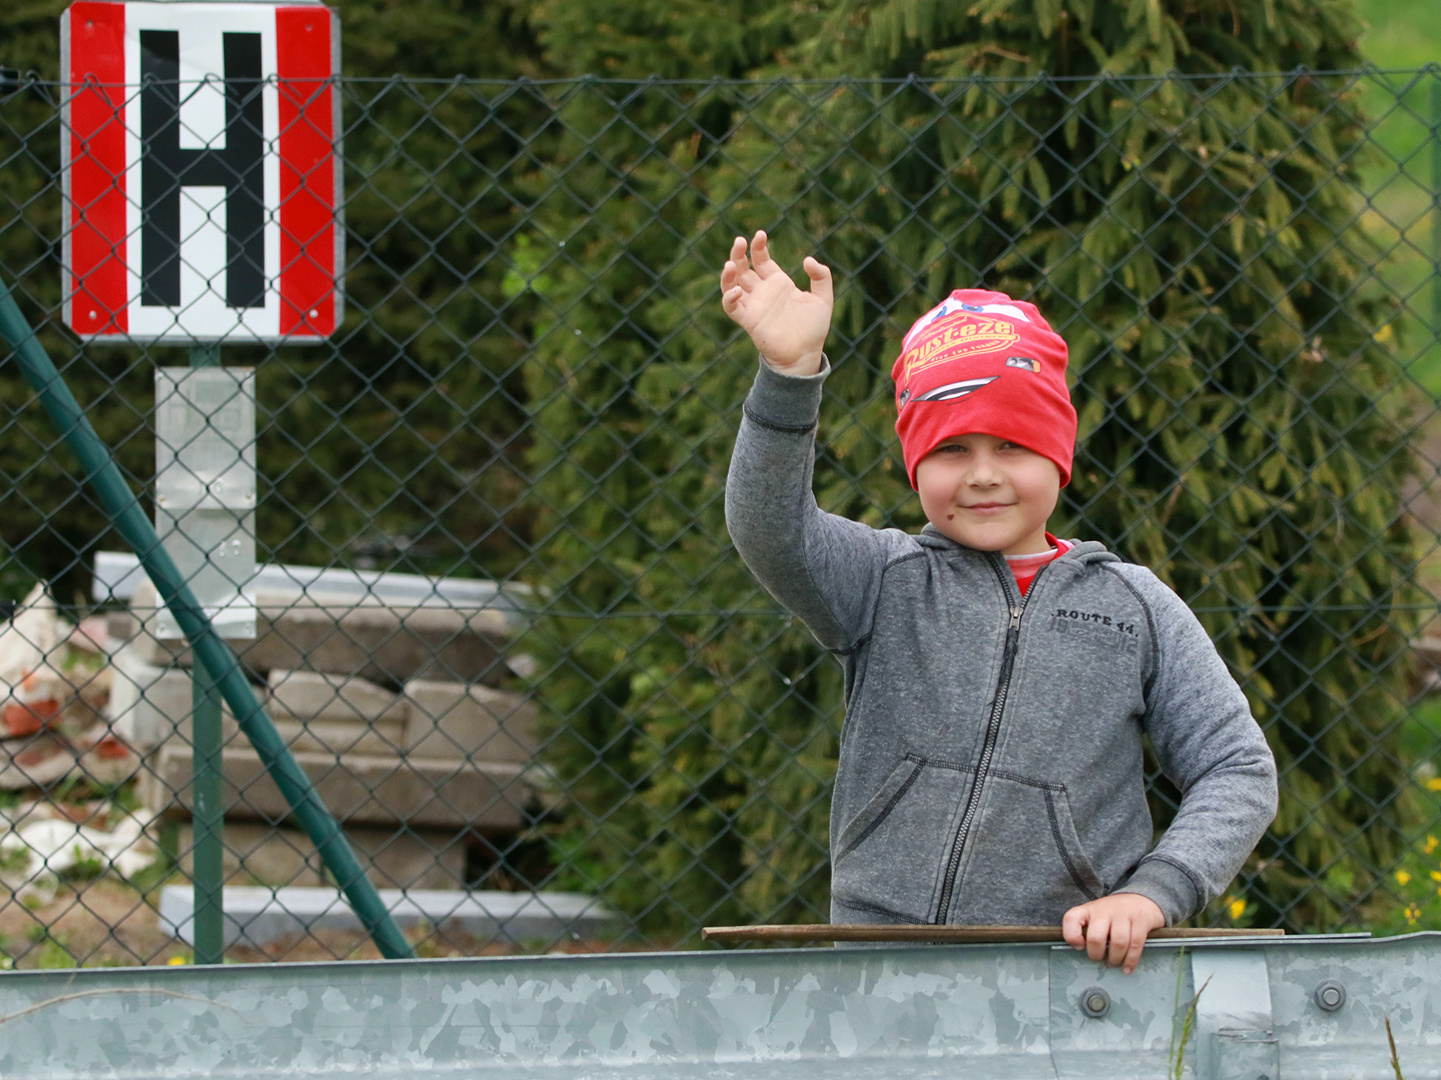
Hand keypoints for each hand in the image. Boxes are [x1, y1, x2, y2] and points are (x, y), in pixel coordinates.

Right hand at [719, 230, 832, 375]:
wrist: (806, 354)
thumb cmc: (814, 329)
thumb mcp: (823, 299)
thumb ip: (821, 277)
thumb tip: (807, 260)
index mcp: (778, 283)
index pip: (761, 260)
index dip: (758, 247)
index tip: (760, 235)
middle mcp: (763, 292)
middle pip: (743, 268)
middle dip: (738, 253)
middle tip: (739, 241)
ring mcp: (754, 305)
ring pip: (732, 285)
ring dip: (728, 273)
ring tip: (730, 263)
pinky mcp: (749, 320)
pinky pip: (732, 307)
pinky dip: (729, 298)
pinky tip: (736, 290)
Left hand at [1062, 893, 1164, 974]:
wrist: (1140, 900)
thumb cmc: (1113, 914)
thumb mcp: (1095, 916)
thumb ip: (1086, 930)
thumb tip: (1081, 951)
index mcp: (1089, 909)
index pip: (1071, 919)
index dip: (1072, 937)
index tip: (1080, 947)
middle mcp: (1104, 909)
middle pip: (1096, 937)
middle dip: (1096, 954)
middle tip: (1100, 959)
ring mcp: (1123, 914)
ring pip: (1118, 943)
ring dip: (1115, 959)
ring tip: (1114, 963)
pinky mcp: (1140, 920)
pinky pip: (1135, 945)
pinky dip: (1130, 960)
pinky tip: (1127, 968)